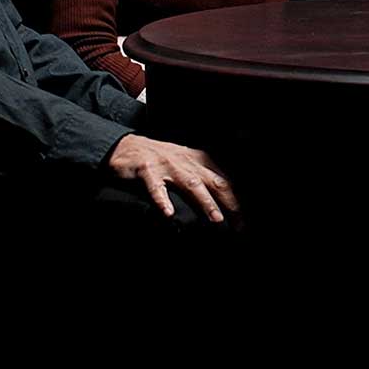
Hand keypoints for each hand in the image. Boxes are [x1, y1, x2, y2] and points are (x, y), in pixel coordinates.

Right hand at [107, 135, 240, 226]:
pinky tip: (169, 213)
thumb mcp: (186, 162)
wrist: (126, 146)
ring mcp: (167, 166)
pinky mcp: (146, 170)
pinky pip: (155, 186)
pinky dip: (162, 200)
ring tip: (216, 218)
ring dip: (205, 201)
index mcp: (199, 160)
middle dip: (229, 203)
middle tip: (239, 223)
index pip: (224, 181)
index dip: (236, 200)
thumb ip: (203, 177)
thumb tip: (225, 198)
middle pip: (213, 182)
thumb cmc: (160, 159)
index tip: (243, 221)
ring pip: (190, 184)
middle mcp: (186, 162)